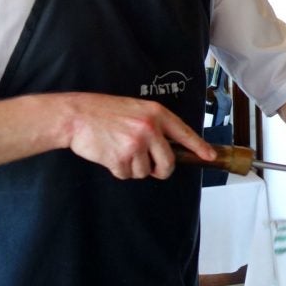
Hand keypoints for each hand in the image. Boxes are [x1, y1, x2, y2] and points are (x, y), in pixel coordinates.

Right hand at [56, 92, 215, 178]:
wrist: (76, 116)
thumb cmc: (104, 112)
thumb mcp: (136, 110)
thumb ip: (154, 125)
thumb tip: (169, 148)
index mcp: (156, 114)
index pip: (185, 133)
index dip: (199, 147)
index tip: (210, 156)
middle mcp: (150, 129)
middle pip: (168, 163)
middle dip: (160, 170)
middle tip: (151, 166)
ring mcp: (136, 144)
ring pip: (145, 172)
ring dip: (134, 168)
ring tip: (120, 150)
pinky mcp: (121, 158)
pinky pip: (127, 175)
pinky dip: (119, 170)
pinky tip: (110, 154)